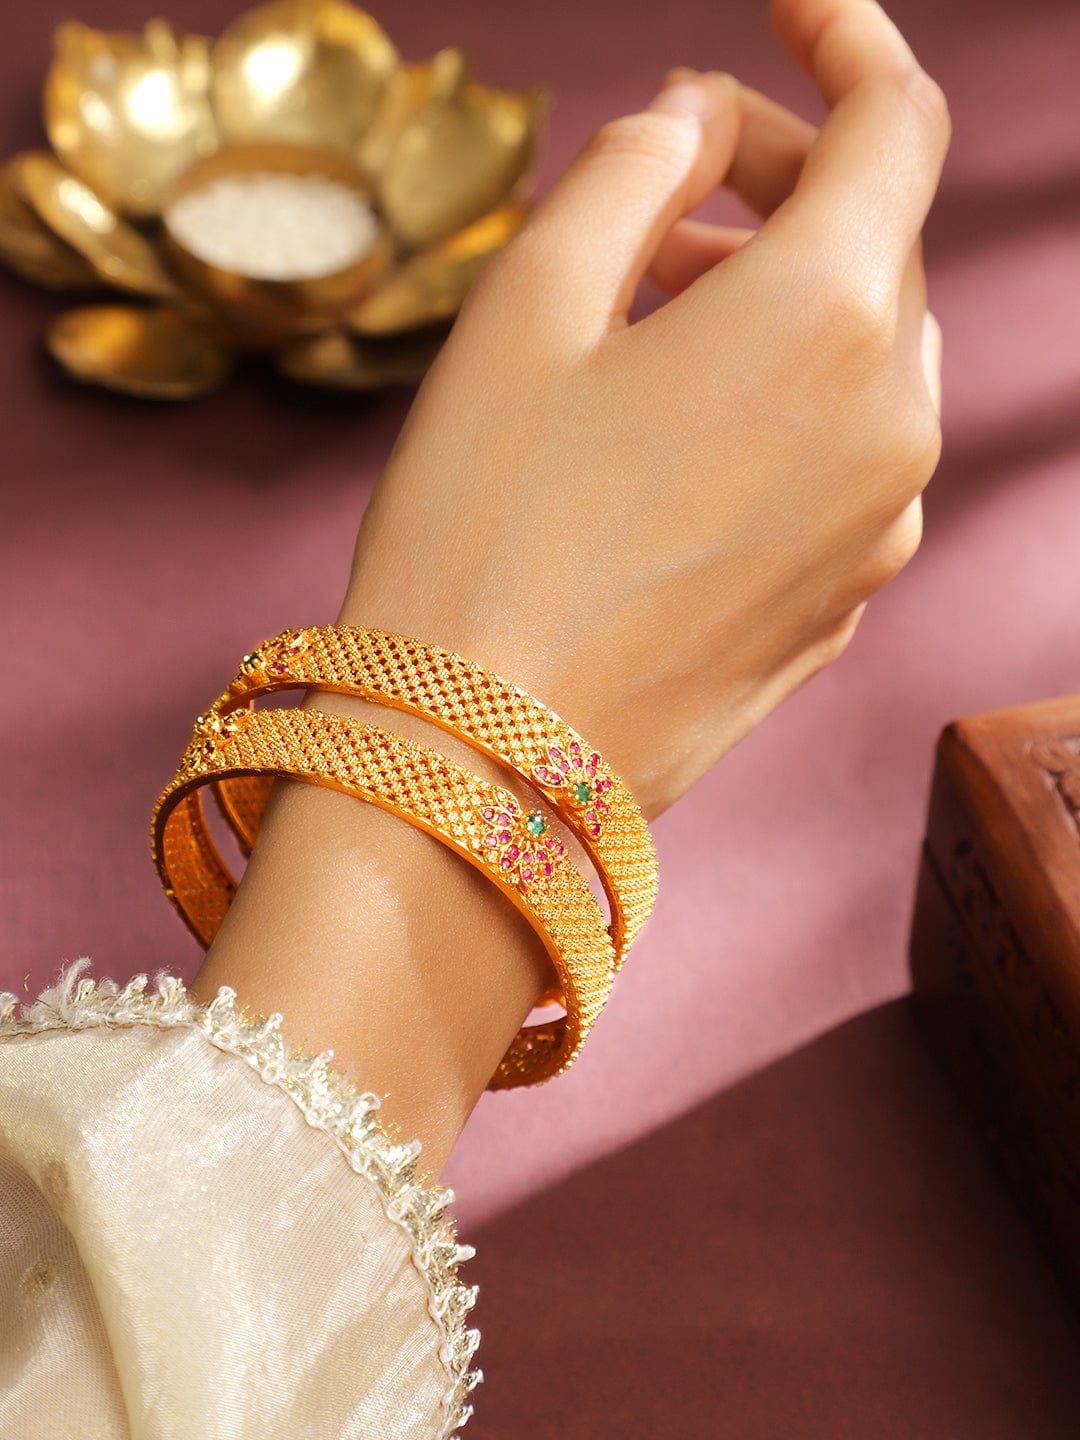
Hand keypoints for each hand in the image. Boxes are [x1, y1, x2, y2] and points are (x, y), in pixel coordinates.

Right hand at [339, 0, 949, 819]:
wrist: (480, 759)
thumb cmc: (480, 529)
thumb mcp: (526, 309)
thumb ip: (632, 175)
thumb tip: (696, 121)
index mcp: (828, 322)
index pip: (896, 122)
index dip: (842, 38)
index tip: (784, 6)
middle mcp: (892, 426)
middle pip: (876, 243)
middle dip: (778, 187)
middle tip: (662, 191)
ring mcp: (880, 530)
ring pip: (865, 359)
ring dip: (777, 304)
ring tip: (649, 322)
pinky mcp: (843, 606)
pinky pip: (842, 463)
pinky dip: (783, 411)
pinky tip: (677, 438)